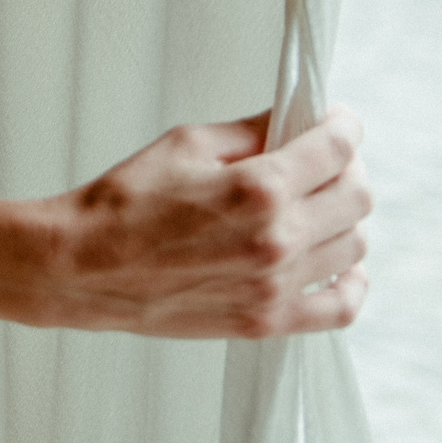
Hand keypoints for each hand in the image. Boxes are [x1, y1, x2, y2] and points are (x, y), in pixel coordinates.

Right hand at [31, 107, 372, 337]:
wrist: (84, 265)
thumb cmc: (124, 204)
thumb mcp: (186, 144)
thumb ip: (250, 132)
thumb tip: (292, 123)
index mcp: (257, 188)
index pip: (335, 150)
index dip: (345, 127)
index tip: (340, 122)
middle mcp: (276, 238)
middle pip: (357, 196)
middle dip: (348, 167)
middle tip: (327, 159)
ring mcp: (275, 285)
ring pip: (354, 245)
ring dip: (344, 217)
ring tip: (319, 205)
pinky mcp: (267, 320)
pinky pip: (342, 307)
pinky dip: (351, 281)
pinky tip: (337, 262)